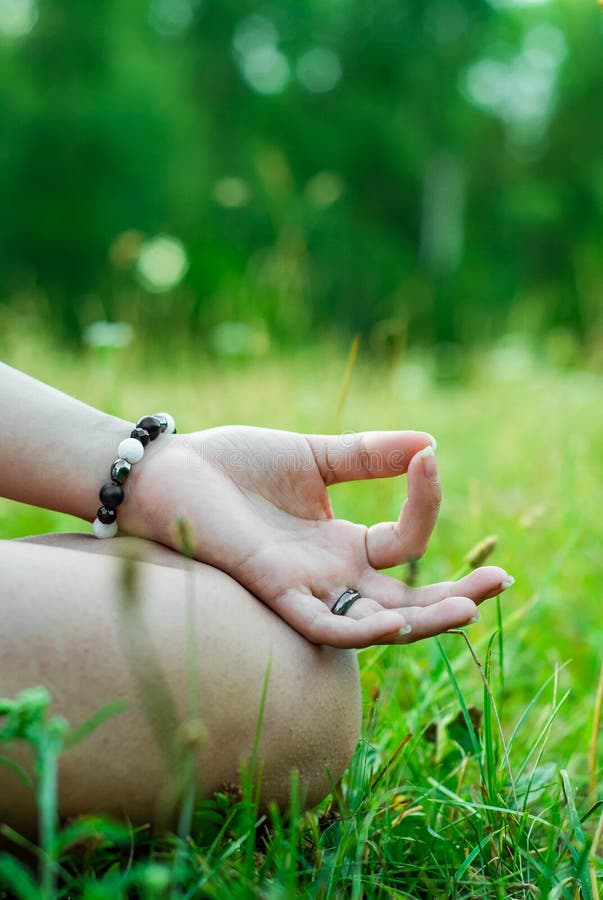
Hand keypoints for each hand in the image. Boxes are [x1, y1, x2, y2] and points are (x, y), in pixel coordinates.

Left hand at [126, 426, 512, 648]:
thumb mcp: (314, 456)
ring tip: (470, 607)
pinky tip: (394, 619)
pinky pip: (320, 623)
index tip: (430, 459)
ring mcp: (304, 587)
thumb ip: (368, 454)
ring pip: (373, 623)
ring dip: (421, 620)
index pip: (404, 543)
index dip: (426, 505)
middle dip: (454, 596)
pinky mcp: (271, 590)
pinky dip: (358, 627)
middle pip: (404, 600)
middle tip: (502, 582)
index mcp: (340, 543)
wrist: (172, 470)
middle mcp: (328, 574)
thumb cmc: (234, 464)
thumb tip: (430, 442)